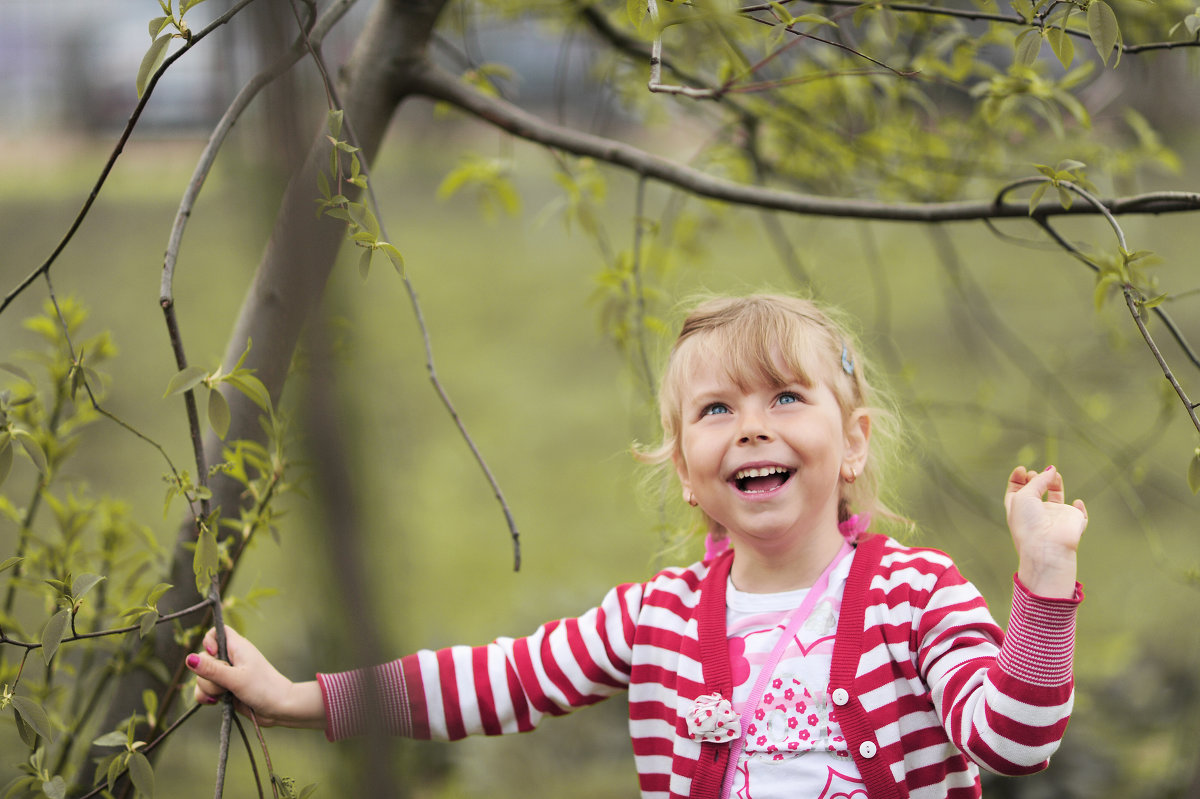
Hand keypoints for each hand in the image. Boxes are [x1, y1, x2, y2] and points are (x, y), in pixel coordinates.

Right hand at [186, 626, 324, 729]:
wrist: (278, 709)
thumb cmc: (263, 688)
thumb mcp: (235, 678)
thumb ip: (211, 670)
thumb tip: (189, 658)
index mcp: (237, 647)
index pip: (216, 632)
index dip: (208, 641)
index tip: (212, 653)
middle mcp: (230, 659)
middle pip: (204, 658)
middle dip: (208, 674)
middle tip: (225, 683)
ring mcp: (227, 674)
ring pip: (202, 676)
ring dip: (207, 688)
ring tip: (223, 695)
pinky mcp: (225, 689)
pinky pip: (205, 690)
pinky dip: (206, 696)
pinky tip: (215, 702)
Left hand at [1004, 465, 1087, 598]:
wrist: (1047, 547)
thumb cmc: (1029, 523)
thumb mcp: (1024, 496)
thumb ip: (1038, 481)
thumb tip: (1051, 470)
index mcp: (1019, 511)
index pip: (1016, 492)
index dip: (1018, 478)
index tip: (1022, 469)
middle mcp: (1036, 514)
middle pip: (1035, 492)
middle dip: (1036, 478)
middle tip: (1035, 474)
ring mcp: (1055, 518)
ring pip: (1056, 498)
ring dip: (1054, 483)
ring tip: (1054, 475)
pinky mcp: (1074, 523)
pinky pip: (1079, 514)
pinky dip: (1079, 507)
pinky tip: (1076, 502)